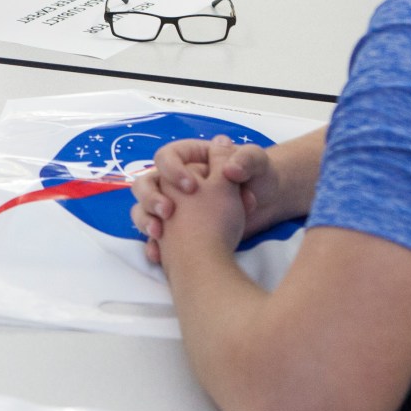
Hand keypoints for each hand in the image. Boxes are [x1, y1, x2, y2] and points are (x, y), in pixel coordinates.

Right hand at [131, 137, 285, 262]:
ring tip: (158, 234)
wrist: (267, 205)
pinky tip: (159, 254)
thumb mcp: (256, 164)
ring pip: (143, 210)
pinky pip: (153, 237)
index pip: (165, 157)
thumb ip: (245, 160)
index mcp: (190, 158)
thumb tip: (230, 168)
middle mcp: (175, 180)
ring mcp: (173, 204)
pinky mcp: (176, 228)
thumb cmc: (258, 177)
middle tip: (168, 212)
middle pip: (145, 184)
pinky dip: (153, 245)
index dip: (172, 170)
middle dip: (151, 198)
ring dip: (145, 221)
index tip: (191, 187)